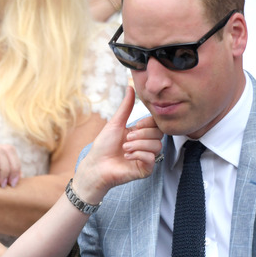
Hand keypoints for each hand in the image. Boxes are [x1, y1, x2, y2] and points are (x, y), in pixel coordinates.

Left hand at [73, 87, 162, 202]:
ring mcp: (146, 157)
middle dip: (141, 135)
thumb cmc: (103, 145)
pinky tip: (127, 157)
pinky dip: (139, 155)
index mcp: (140, 133)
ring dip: (138, 145)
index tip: (135, 125)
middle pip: (159, 134)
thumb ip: (126, 107)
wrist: (96, 165)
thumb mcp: (115, 123)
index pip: (156, 124)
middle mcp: (145, 145)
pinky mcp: (146, 170)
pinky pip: (152, 159)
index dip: (147, 124)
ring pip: (157, 146)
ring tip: (124, 149)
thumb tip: (130, 86)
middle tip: (126, 139)